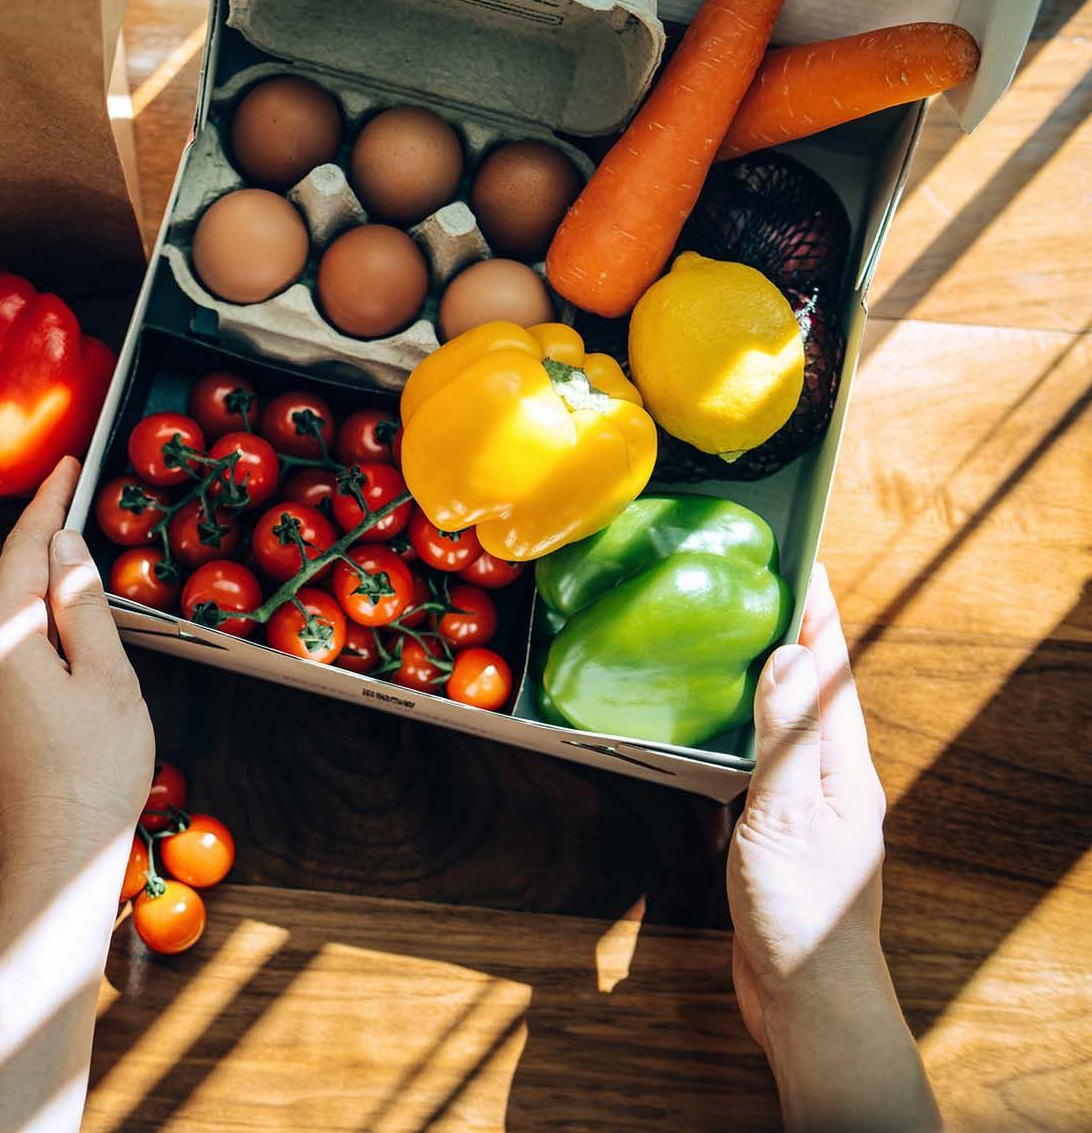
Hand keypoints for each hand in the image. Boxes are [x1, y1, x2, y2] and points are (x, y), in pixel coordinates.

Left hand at [0, 457, 152, 1132]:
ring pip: (4, 615)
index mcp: (1, 641)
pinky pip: (2, 649)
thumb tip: (63, 545)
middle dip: (40, 537)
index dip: (48, 504)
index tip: (65, 464)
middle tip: (73, 495)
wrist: (57, 861)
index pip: (25, 550)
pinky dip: (30, 623)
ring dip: (36, 582)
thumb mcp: (107, 677)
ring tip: (73, 552)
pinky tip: (58, 624)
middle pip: (9, 579)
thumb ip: (81, 604)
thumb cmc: (96, 772)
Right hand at [727, 564, 938, 1129]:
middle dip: (793, 637)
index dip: (818, 617)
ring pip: (790, 726)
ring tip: (734, 641)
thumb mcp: (789, 814)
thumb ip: (786, 737)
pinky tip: (719, 731)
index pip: (833, 673)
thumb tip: (789, 656)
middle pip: (815, 693)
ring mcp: (809, 808)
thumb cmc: (803, 914)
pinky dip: (747, 730)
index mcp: (845, 769)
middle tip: (758, 587)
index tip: (800, 563)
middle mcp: (834, 781)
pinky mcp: (782, 834)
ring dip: (769, 681)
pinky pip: (766, 762)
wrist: (808, 999)